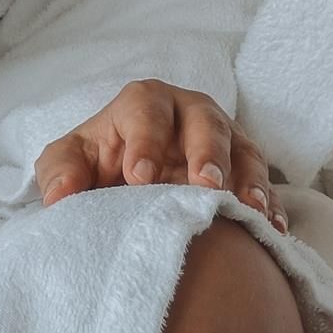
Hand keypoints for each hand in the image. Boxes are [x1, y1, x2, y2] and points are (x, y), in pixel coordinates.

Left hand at [29, 81, 284, 228]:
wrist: (127, 178)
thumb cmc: (98, 164)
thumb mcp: (69, 161)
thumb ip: (60, 170)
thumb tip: (60, 196)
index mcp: (144, 103)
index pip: (146, 110)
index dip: (145, 140)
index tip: (139, 178)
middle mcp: (189, 113)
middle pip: (205, 122)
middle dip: (207, 152)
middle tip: (205, 185)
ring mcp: (224, 140)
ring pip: (243, 150)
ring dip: (249, 178)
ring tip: (249, 208)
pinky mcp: (244, 170)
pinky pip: (265, 184)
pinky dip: (271, 205)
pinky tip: (272, 229)